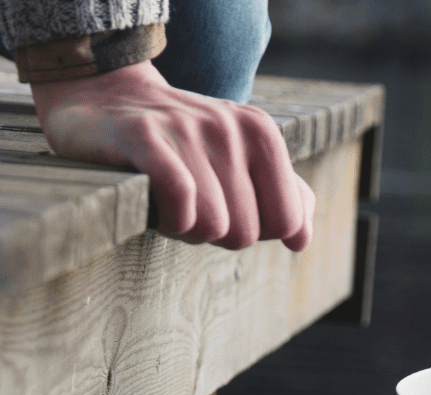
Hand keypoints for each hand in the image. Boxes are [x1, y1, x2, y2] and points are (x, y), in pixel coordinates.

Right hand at [32, 61, 314, 250]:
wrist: (104, 96)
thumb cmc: (184, 146)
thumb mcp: (244, 162)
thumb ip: (286, 198)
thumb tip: (302, 239)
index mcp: (262, 133)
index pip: (286, 223)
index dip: (255, 230)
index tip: (228, 208)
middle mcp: (229, 127)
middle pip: (246, 233)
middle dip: (217, 233)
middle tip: (192, 204)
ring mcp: (187, 129)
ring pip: (212, 226)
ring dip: (187, 230)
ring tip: (169, 201)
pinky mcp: (143, 137)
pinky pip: (182, 201)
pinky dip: (172, 221)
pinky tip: (155, 206)